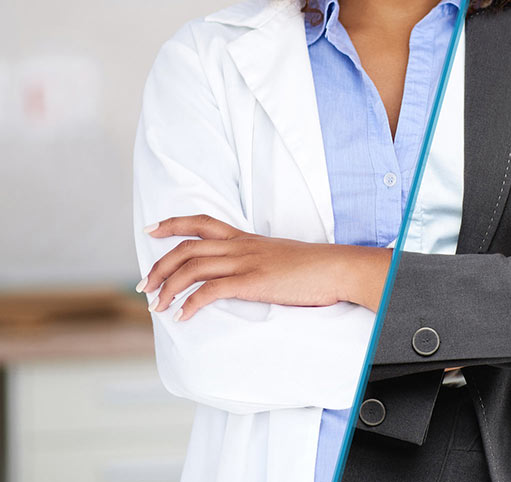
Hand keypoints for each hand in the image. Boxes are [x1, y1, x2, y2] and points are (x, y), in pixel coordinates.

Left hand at [138, 215, 390, 319]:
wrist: (337, 268)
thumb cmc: (313, 268)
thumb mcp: (279, 257)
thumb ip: (256, 261)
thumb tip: (241, 277)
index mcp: (247, 238)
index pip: (202, 222)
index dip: (173, 224)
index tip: (151, 230)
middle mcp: (242, 246)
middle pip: (188, 247)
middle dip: (159, 266)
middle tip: (144, 285)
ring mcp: (247, 262)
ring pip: (193, 267)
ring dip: (168, 288)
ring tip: (157, 306)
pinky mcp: (253, 282)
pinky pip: (211, 291)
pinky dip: (191, 304)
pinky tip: (184, 316)